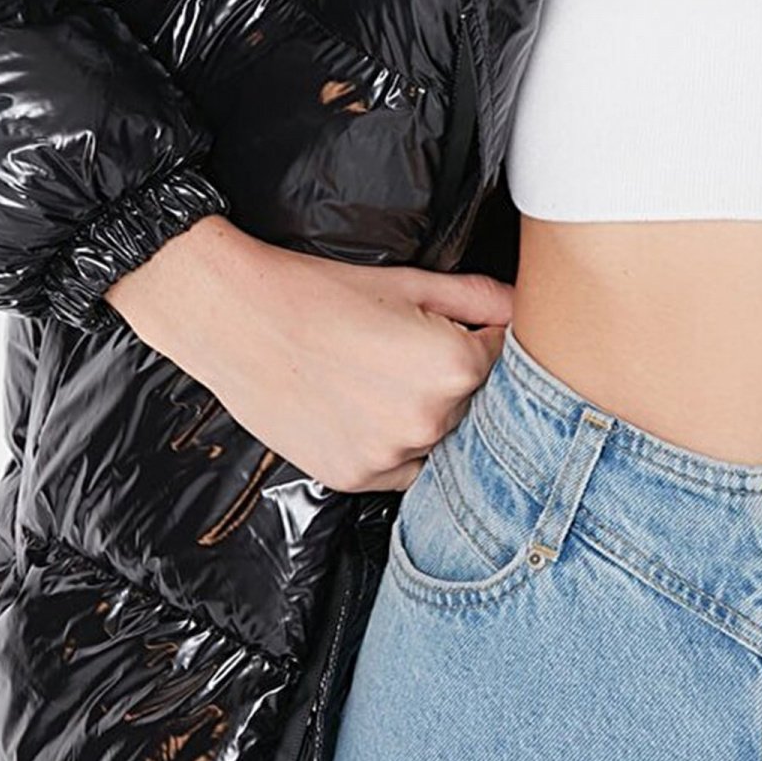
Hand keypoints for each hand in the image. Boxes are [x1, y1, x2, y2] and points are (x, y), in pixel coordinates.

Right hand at [104, 213, 514, 493]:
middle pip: (479, 406)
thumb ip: (480, 300)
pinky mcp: (356, 478)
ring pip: (442, 441)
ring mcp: (391, 456)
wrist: (238, 319)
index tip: (465, 330)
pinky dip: (396, 446)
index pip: (510, 361)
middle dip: (461, 382)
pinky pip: (403, 469)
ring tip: (383, 380)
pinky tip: (365, 409)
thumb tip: (523, 308)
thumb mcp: (410, 282)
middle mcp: (429, 421)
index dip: (489, 342)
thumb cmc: (319, 293)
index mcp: (454, 367)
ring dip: (430, 418)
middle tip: (413, 353)